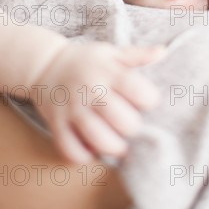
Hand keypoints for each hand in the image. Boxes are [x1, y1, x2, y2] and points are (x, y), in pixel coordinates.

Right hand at [29, 41, 164, 163]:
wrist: (45, 64)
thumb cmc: (86, 60)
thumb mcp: (111, 52)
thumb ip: (137, 55)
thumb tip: (163, 52)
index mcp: (107, 71)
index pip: (136, 89)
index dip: (149, 99)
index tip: (148, 102)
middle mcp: (90, 90)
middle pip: (122, 120)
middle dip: (133, 127)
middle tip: (131, 125)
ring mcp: (72, 109)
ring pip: (99, 139)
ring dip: (114, 146)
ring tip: (119, 143)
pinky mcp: (56, 124)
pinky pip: (71, 149)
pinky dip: (85, 157)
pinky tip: (93, 150)